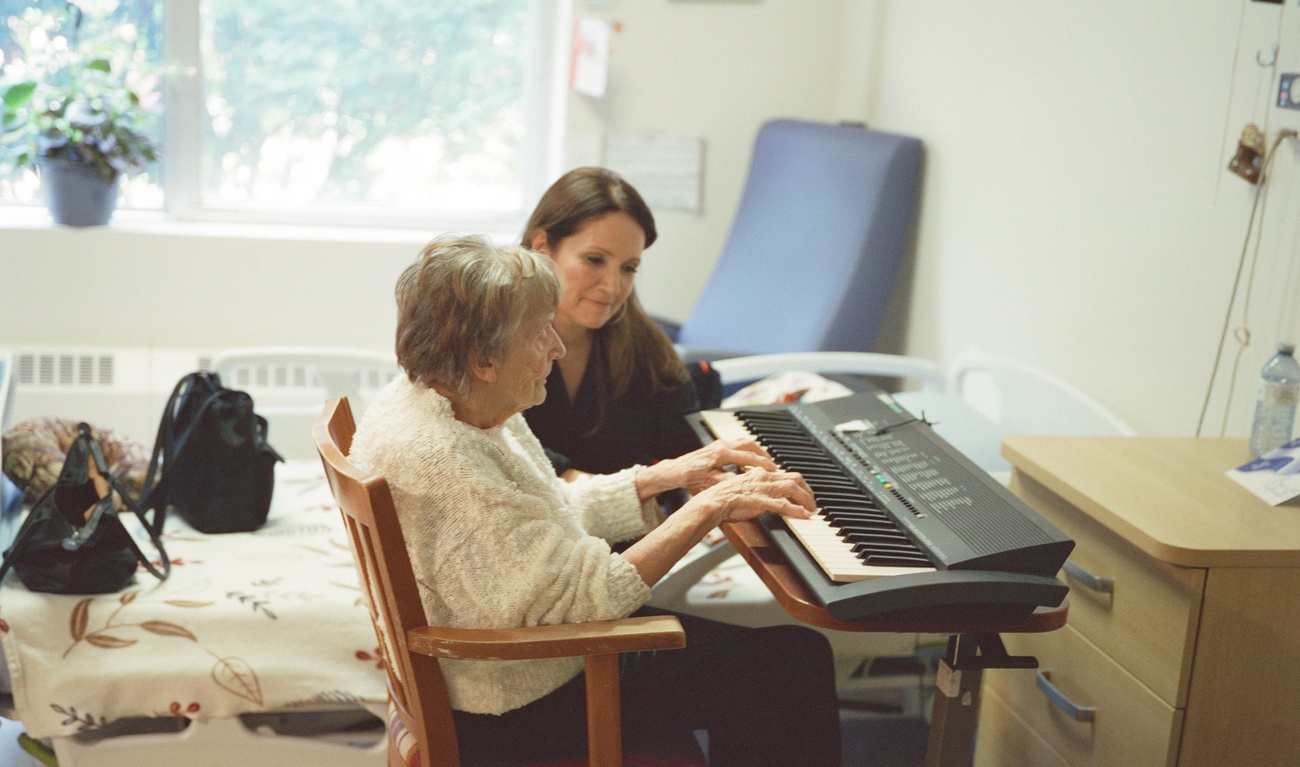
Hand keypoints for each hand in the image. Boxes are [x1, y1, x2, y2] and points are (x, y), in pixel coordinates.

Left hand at [635, 438, 777, 498]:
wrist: (677, 469)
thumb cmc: (692, 477)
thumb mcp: (712, 482)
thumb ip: (729, 481)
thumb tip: (744, 483)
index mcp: (722, 454)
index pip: (748, 457)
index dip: (763, 464)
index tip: (774, 470)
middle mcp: (722, 445)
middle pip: (750, 445)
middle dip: (763, 454)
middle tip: (774, 464)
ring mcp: (720, 442)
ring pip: (744, 441)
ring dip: (756, 450)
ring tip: (765, 459)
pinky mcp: (718, 444)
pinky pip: (738, 442)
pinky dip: (748, 448)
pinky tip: (751, 455)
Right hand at [690, 467, 816, 525]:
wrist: (713, 501)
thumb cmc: (724, 498)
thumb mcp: (744, 489)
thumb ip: (758, 491)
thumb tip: (767, 499)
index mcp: (760, 473)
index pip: (786, 474)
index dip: (799, 484)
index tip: (803, 492)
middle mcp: (764, 477)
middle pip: (795, 478)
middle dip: (808, 490)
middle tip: (812, 502)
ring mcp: (764, 489)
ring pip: (794, 488)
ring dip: (806, 499)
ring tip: (812, 510)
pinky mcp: (762, 501)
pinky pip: (785, 504)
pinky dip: (798, 510)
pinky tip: (805, 516)